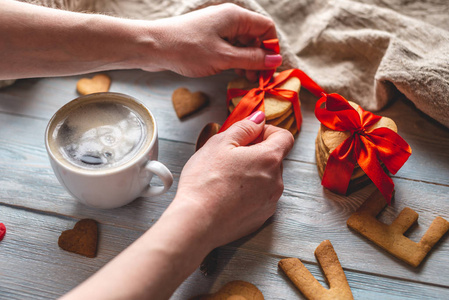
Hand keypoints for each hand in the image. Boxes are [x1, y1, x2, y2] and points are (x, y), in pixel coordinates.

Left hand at [146, 4, 281, 79]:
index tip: (269, 69)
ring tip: (247, 79)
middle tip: (258, 79)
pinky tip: (235, 73)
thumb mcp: (224, 57)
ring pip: (243, 45)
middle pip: (256, 37)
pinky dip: (235, 61)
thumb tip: (277, 60)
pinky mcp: (209, 39)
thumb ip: (252, 59)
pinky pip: (230, 49)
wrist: (153, 47)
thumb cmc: (187, 49)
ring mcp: (218, 30)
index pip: (266, 28)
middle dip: (260, 58)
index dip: (271, 48)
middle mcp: (229, 20)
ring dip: (248, 62)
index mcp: (236, 17)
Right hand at [171, 111, 293, 247]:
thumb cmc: (205, 180)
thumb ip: (244, 127)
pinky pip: (260, 198)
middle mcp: (277, 181)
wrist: (197, 222)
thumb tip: (259, 118)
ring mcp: (271, 202)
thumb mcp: (220, 143)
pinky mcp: (261, 217)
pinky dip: (249, 192)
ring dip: (253, 173)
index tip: (251, 135)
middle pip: (274, 158)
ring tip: (226, 178)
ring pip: (266, 178)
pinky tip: (227, 195)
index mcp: (269, 159)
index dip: (268, 131)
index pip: (285, 136)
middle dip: (256, 152)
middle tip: (230, 156)